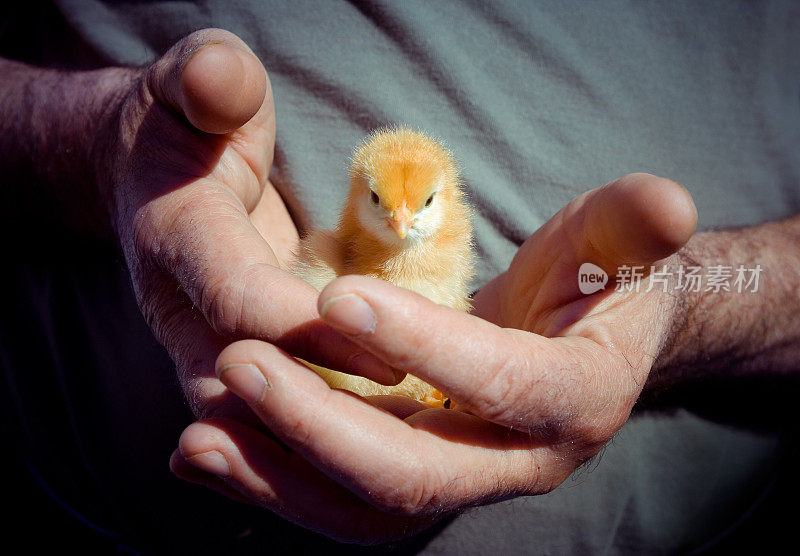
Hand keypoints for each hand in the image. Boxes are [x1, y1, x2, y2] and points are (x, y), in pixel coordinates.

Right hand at [99, 29, 395, 424]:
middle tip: (418, 428)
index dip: (314, 334)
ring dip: (323, 446)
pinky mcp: (224, 362)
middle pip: (244, 387)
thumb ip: (205, 80)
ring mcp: (197, 344)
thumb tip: (221, 78)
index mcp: (175, 239)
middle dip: (327, 411)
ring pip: (249, 423)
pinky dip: (313, 444)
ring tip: (410, 454)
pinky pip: (264, 420)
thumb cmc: (187, 127)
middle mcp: (178, 309)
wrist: (151, 176)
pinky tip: (385, 449)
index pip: (242, 301)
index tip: (395, 356)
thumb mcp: (191, 87)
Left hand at [170, 173, 696, 541]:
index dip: (421, 345)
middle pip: (417, 474)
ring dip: (279, 475)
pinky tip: (208, 447)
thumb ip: (632, 228)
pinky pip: (340, 503)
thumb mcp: (615, 244)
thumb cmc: (595, 281)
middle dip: (322, 424)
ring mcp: (461, 482)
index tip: (336, 294)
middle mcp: (517, 464)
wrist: (580, 336)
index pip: (498, 386)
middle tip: (240, 364)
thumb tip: (669, 203)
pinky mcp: (414, 479)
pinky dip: (273, 482)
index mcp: (574, 402)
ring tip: (198, 434)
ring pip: (366, 511)